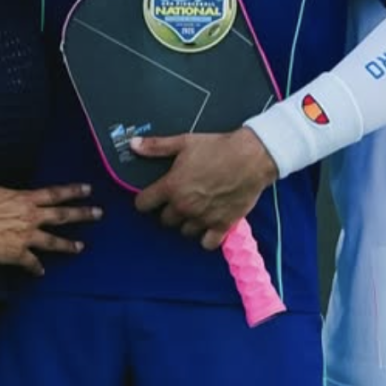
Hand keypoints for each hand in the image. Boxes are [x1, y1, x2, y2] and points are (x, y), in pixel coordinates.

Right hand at [0, 183, 100, 275]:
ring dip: (68, 245)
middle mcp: (31, 217)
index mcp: (26, 200)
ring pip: (53, 241)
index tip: (88, 189)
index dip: (73, 191)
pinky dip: (35, 268)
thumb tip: (17, 198)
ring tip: (80, 247)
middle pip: (62, 215)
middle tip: (99, 213)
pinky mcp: (18, 253)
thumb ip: (13, 197)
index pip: (55, 194)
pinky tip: (40, 273)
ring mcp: (27, 236)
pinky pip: (31, 263)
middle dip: (82, 214)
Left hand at [130, 128, 276, 250]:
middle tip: (179, 200)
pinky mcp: (222, 225)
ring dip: (187, 223)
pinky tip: (209, 226)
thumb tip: (133, 145)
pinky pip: (207, 243)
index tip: (151, 197)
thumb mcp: (184, 142)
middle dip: (169, 211)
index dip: (145, 200)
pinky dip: (207, 238)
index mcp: (172, 187)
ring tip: (195, 211)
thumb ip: (156, 146)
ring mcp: (203, 218)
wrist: (251, 157)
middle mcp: (184, 206)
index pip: (143, 204)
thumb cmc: (218, 148)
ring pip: (184, 231)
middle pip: (164, 220)